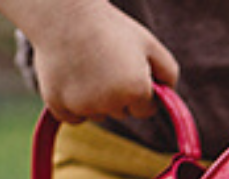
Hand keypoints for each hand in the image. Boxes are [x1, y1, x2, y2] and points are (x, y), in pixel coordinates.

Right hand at [28, 1, 177, 122]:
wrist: (61, 12)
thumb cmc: (109, 27)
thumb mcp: (149, 44)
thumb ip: (168, 73)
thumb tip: (170, 98)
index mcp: (136, 90)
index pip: (146, 110)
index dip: (140, 91)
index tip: (129, 71)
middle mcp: (111, 102)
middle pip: (122, 113)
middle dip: (119, 95)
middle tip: (104, 64)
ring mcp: (83, 105)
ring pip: (98, 115)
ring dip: (96, 100)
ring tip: (86, 67)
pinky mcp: (58, 105)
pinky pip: (74, 117)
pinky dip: (72, 105)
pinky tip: (70, 79)